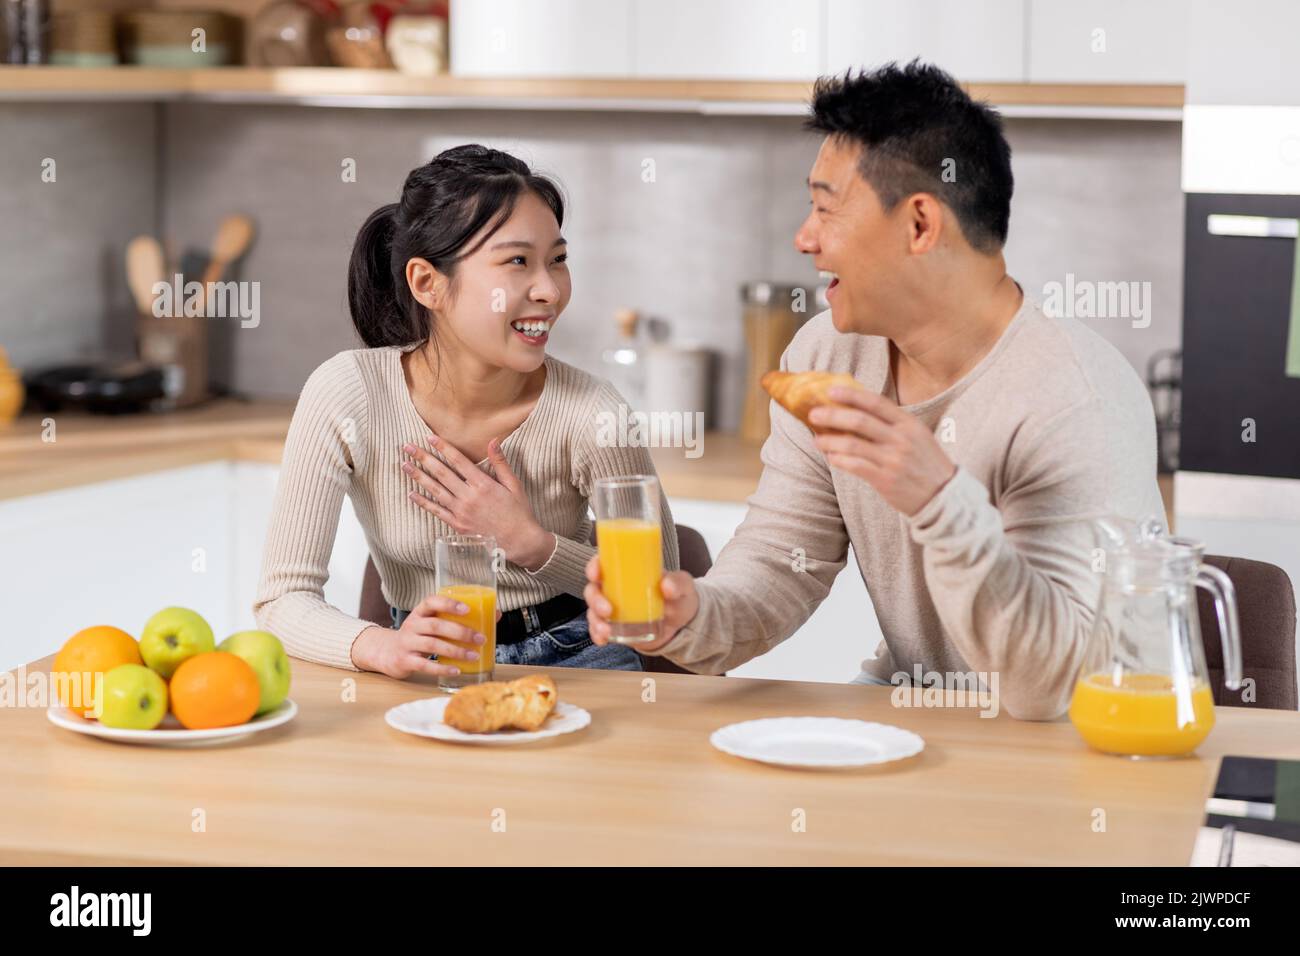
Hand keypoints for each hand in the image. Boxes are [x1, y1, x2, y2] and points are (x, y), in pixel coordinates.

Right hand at [349, 593, 487, 678]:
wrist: (387, 653)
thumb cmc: (418, 636)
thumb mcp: (432, 623)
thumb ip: (456, 619)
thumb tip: (495, 614)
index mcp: (420, 612)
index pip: (431, 601)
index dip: (449, 604)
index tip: (468, 609)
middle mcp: (412, 625)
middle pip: (436, 625)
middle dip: (460, 631)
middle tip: (480, 638)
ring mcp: (407, 643)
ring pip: (432, 645)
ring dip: (455, 650)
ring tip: (474, 655)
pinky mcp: (405, 661)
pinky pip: (424, 665)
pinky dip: (442, 668)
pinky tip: (457, 670)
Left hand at [402, 434, 553, 568]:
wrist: (519, 541)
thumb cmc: (518, 512)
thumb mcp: (514, 484)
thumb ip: (500, 463)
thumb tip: (493, 441)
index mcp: (483, 484)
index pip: (458, 461)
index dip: (443, 448)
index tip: (429, 438)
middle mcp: (469, 497)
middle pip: (441, 473)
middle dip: (423, 458)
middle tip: (408, 447)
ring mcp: (461, 512)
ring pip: (435, 490)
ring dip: (418, 477)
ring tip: (404, 465)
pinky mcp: (458, 525)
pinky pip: (437, 511)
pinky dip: (423, 503)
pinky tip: (411, 494)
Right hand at [583, 554, 698, 652]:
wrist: (682, 624)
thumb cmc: (679, 596)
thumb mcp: (683, 586)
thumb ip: (677, 583)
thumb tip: (666, 586)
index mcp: (627, 571)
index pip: (603, 563)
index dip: (594, 566)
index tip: (596, 573)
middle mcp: (615, 588)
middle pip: (594, 589)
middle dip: (595, 599)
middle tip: (608, 610)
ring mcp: (613, 608)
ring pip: (593, 610)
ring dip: (595, 620)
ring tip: (607, 631)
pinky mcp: (615, 626)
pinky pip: (599, 629)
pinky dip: (597, 635)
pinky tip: (603, 640)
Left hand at [809, 386, 956, 516]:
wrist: (945, 496)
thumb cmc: (925, 463)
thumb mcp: (917, 436)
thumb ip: (892, 423)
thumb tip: (857, 410)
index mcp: (908, 423)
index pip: (875, 402)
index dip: (850, 395)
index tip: (830, 390)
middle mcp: (901, 439)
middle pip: (859, 421)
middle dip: (832, 416)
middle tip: (813, 414)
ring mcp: (893, 460)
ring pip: (852, 445)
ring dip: (830, 441)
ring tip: (817, 440)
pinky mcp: (886, 480)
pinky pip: (855, 466)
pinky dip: (839, 460)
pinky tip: (831, 457)